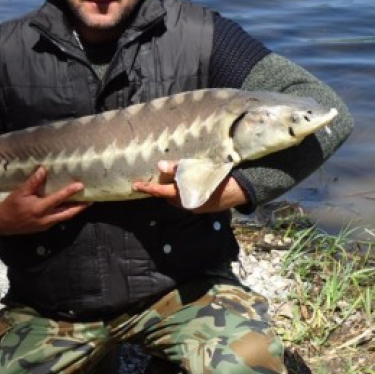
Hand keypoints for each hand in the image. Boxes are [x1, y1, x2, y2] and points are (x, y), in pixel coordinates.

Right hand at [0, 166, 91, 235]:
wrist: (1, 225)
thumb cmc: (10, 207)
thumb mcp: (19, 192)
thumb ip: (33, 182)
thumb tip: (44, 170)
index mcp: (39, 208)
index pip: (57, 199)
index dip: (69, 192)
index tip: (80, 185)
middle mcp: (45, 218)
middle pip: (68, 213)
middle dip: (80, 207)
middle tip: (92, 200)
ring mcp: (45, 224)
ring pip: (64, 217)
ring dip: (75, 210)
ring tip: (84, 203)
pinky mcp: (44, 227)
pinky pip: (58, 219)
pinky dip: (66, 213)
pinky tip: (69, 207)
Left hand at [132, 160, 247, 212]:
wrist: (239, 189)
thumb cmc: (217, 176)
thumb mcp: (196, 168)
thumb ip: (177, 168)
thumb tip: (159, 166)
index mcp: (183, 195)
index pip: (159, 191)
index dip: (146, 188)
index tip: (135, 185)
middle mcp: (186, 204)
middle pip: (167, 196)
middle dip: (162, 188)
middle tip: (160, 176)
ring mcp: (194, 207)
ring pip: (177, 199)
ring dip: (174, 190)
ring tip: (176, 177)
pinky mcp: (202, 207)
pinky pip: (187, 200)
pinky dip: (184, 192)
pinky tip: (190, 182)